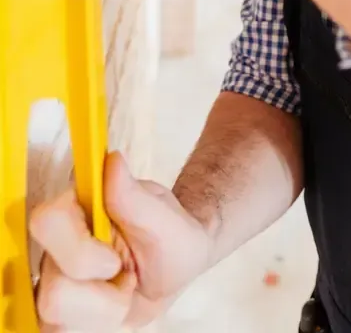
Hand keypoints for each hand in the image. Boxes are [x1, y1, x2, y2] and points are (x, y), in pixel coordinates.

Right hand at [30, 152, 213, 330]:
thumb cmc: (170, 235)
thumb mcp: (166, 219)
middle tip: (128, 277)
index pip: (47, 222)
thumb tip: (112, 162)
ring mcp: (55, 279)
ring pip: (57, 313)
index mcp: (78, 208)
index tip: (115, 261)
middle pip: (52, 284)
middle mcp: (58, 243)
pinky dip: (98, 323)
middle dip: (101, 294)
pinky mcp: (61, 311)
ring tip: (124, 290)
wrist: (176, 262)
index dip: (79, 249)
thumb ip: (135, 196)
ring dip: (104, 311)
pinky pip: (62, 329)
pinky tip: (115, 307)